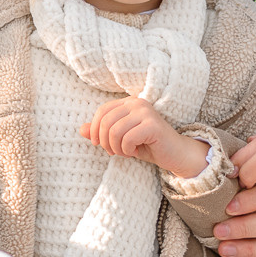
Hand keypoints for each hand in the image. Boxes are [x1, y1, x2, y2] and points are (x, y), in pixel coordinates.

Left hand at [83, 96, 209, 177]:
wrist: (174, 154)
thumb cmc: (146, 145)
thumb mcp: (120, 139)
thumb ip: (101, 132)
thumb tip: (81, 129)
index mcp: (128, 102)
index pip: (102, 111)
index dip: (95, 129)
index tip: (99, 144)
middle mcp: (137, 103)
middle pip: (106, 122)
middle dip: (105, 142)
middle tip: (114, 152)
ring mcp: (145, 112)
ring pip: (115, 131)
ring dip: (116, 148)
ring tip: (125, 152)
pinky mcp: (152, 125)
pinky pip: (127, 138)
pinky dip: (127, 150)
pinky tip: (135, 152)